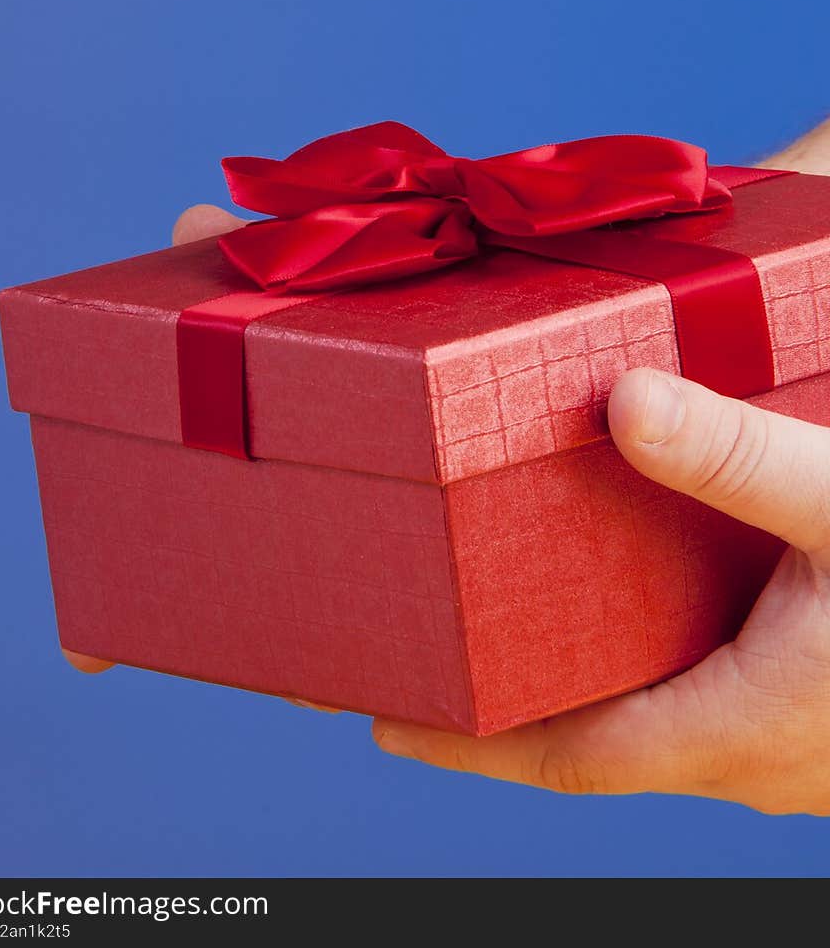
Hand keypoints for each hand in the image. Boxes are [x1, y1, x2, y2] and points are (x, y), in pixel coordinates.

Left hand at [373, 120, 829, 813]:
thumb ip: (736, 460)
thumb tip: (615, 401)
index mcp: (738, 729)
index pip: (561, 756)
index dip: (461, 741)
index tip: (373, 715)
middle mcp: (755, 756)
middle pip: (595, 742)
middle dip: (504, 707)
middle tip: (423, 650)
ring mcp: (794, 746)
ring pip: (654, 721)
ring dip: (579, 682)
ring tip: (511, 626)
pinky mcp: (821, 713)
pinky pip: (705, 698)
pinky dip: (649, 663)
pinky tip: (644, 608)